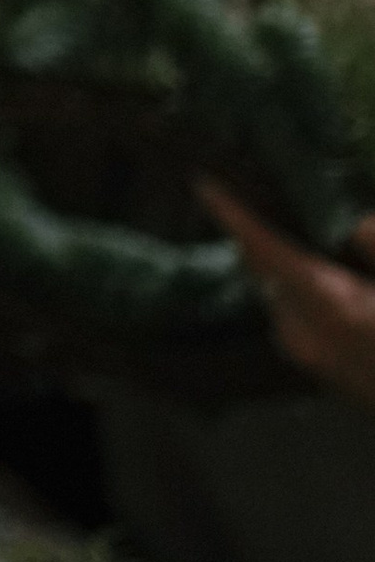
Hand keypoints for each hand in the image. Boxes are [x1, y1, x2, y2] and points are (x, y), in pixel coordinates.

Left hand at [204, 181, 374, 414]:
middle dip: (254, 239)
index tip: (204, 184)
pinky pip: (296, 323)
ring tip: (287, 237)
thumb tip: (357, 225)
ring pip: (278, 300)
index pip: (268, 251)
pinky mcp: (327, 376)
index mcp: (330, 307)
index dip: (235, 216)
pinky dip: (298, 296)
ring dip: (278, 269)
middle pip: (265, 275)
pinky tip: (325, 285)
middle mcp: (308, 335)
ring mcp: (315, 361)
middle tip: (250, 201)